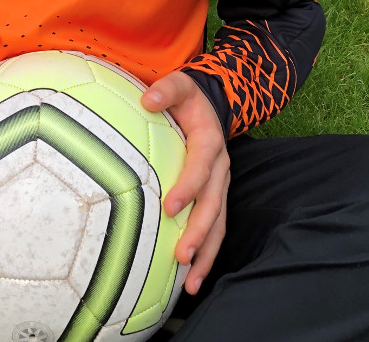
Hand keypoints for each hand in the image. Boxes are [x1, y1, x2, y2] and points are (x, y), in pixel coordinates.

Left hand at [141, 70, 229, 296]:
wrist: (210, 104)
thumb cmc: (187, 97)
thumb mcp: (180, 84)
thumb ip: (166, 89)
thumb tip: (148, 99)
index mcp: (210, 142)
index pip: (201, 167)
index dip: (188, 187)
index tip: (169, 206)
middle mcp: (220, 168)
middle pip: (213, 205)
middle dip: (199, 232)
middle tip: (182, 255)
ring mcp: (220, 186)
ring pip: (218, 224)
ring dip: (206, 253)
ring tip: (191, 283)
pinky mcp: (214, 197)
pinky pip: (214, 228)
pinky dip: (206, 253)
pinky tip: (191, 278)